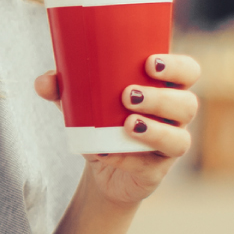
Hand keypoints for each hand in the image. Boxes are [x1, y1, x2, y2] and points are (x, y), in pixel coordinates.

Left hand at [35, 54, 199, 205]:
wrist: (102, 164)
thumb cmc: (101, 119)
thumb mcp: (81, 101)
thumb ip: (63, 89)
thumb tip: (44, 82)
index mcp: (165, 88)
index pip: (188, 71)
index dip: (177, 66)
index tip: (149, 63)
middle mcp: (175, 117)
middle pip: (188, 104)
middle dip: (161, 98)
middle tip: (128, 94)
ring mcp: (170, 145)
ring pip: (180, 138)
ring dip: (155, 130)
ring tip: (128, 123)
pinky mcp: (157, 170)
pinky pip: (153, 165)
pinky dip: (129, 158)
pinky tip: (109, 152)